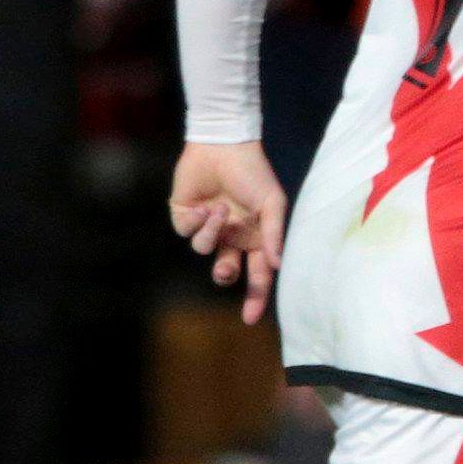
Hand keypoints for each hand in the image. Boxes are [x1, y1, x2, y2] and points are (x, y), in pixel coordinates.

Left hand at [171, 141, 289, 323]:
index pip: (257, 275)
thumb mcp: (272, 202)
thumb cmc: (253, 173)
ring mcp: (208, 228)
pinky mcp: (185, 217)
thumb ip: (274, 234)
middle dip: (225, 273)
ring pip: (204, 249)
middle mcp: (231, 237)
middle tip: (226, 268)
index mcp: (255, 238)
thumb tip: (277, 264)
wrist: (224, 144)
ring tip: (219, 210)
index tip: (250, 319)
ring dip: (212, 233)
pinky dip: (198, 220)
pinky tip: (205, 203)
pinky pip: (188, 232)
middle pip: (227, 271)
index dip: (255, 298)